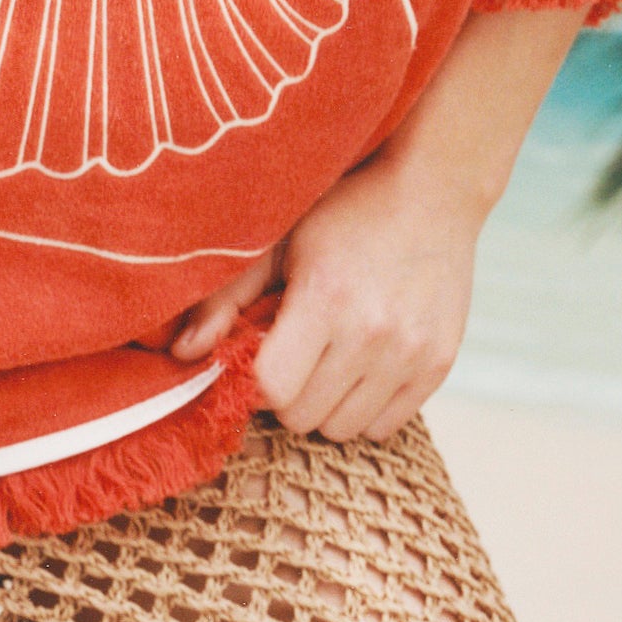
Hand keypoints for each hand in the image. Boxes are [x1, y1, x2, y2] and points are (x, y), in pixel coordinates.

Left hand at [167, 147, 483, 443]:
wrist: (432, 192)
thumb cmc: (344, 209)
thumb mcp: (279, 239)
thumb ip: (226, 297)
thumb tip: (182, 355)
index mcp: (325, 295)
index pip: (272, 388)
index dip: (256, 377)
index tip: (261, 352)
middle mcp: (372, 332)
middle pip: (305, 417)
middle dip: (289, 393)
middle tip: (295, 353)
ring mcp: (411, 353)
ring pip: (344, 429)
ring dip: (326, 405)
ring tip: (328, 358)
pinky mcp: (439, 366)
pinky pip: (385, 427)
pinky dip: (366, 409)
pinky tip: (361, 365)